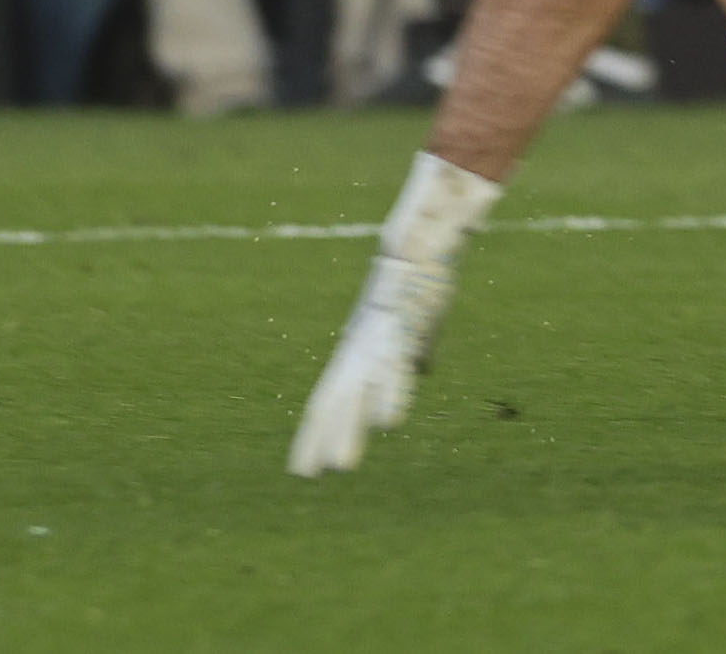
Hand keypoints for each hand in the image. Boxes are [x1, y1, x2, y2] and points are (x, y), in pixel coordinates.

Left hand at [288, 253, 456, 476]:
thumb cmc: (418, 286)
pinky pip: (394, 369)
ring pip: (358, 393)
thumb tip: (421, 369)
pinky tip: (388, 424)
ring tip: (342, 467)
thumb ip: (415, 352)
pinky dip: (389, 395)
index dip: (315, 434)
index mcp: (357, 352)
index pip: (327, 400)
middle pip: (333, 401)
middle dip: (321, 439)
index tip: (304, 469)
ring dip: (349, 430)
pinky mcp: (403, 331)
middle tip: (306, 476)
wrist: (421, 249)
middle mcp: (359, 352)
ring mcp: (378, 344)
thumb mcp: (416, 328)